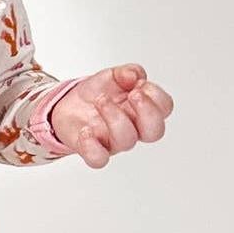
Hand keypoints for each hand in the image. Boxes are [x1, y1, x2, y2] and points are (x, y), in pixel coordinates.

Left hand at [49, 64, 172, 169]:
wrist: (68, 106)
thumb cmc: (97, 94)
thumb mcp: (111, 76)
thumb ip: (125, 73)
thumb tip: (134, 75)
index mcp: (142, 108)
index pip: (164, 108)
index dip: (156, 96)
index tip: (139, 84)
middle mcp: (133, 127)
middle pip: (155, 132)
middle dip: (147, 112)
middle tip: (133, 95)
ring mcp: (114, 141)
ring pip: (127, 141)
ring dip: (115, 117)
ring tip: (100, 100)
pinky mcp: (94, 150)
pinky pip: (99, 159)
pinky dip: (92, 146)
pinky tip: (85, 130)